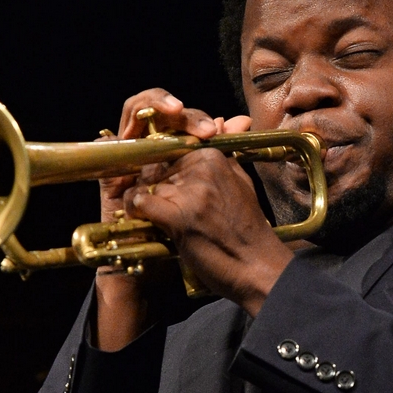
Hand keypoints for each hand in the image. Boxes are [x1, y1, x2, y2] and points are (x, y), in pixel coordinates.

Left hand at [93, 89, 287, 346]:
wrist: (258, 266)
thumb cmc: (247, 231)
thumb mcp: (241, 185)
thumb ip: (223, 160)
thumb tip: (220, 125)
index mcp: (214, 157)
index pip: (172, 152)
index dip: (163, 172)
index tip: (165, 190)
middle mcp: (201, 169)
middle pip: (156, 168)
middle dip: (151, 187)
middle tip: (156, 206)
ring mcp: (190, 192)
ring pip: (146, 184)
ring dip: (142, 200)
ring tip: (149, 216)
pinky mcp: (178, 216)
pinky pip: (140, 202)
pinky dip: (134, 209)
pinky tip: (140, 217)